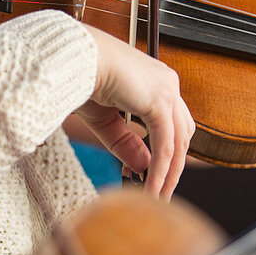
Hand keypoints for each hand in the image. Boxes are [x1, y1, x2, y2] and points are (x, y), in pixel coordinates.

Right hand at [76, 26, 194, 198]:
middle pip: (182, 134)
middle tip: (159, 191)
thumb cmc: (81, 79)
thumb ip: (126, 142)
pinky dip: (159, 170)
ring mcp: (167, 90)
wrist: (72, 58)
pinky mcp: (160, 101)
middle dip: (173, 166)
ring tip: (156, 196)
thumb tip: (144, 167)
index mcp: (156, 81)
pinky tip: (150, 186)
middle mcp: (167, 83)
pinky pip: (165, 144)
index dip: (162, 154)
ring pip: (178, 142)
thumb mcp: (105, 120)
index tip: (145, 176)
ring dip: (168, 173)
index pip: (171, 124)